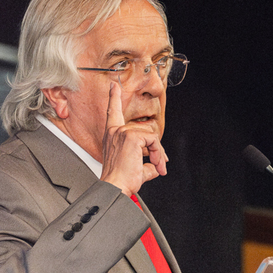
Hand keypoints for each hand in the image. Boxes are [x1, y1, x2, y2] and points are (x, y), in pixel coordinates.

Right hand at [100, 79, 167, 196]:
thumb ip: (145, 165)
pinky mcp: (131, 137)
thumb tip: (154, 168)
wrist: (116, 187)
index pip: (113, 114)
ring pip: (151, 136)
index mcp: (112, 136)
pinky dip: (158, 153)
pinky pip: (153, 140)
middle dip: (157, 149)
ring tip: (157, 168)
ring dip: (158, 154)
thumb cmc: (120, 180)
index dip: (114, 98)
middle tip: (160, 165)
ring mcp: (122, 133)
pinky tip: (156, 165)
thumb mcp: (134, 170)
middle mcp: (115, 132)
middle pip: (145, 131)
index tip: (113, 86)